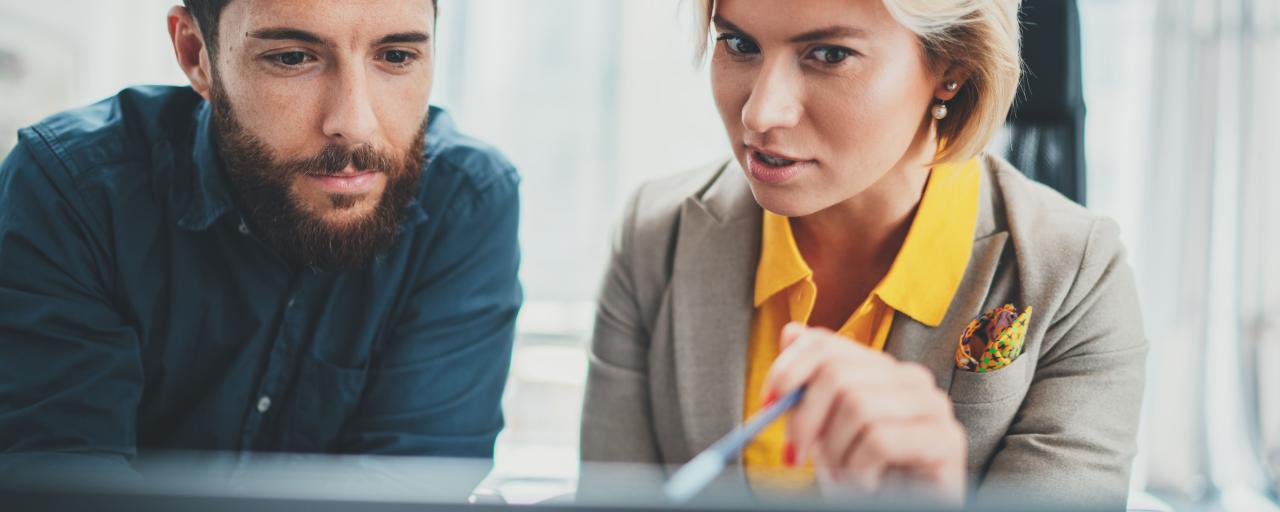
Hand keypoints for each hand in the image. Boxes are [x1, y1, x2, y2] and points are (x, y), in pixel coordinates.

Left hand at [761, 322, 966, 502]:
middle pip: (837, 373)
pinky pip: (880, 439)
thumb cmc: (862, 473)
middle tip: (798, 453)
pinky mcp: (945, 440)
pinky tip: (867, 483)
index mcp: (881, 369)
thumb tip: (791, 333)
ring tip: (844, 473)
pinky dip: (860, 469)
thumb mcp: (825, 428)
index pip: (825, 342)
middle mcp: (910, 378)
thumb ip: (811, 385)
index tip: (768, 403)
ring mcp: (933, 406)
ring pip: (858, 405)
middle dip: (805, 418)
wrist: (901, 511)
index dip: (788, 369)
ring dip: (837, 451)